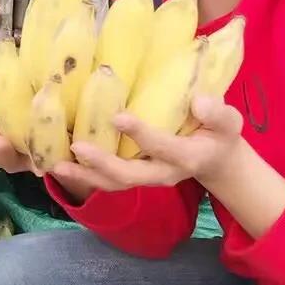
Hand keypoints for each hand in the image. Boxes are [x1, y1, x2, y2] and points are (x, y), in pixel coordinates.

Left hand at [50, 95, 246, 198]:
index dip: (141, 133)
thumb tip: (198, 100)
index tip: (117, 115)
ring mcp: (146, 178)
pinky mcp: (133, 176)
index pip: (161, 147)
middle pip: (129, 176)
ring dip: (84, 176)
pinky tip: (58, 164)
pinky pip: (106, 180)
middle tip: (76, 146)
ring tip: (55, 166)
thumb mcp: (229, 122)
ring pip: (112, 184)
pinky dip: (83, 175)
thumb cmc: (219, 133)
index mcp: (187, 157)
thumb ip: (217, 112)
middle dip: (102, 164)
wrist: (216, 159)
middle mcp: (162, 173)